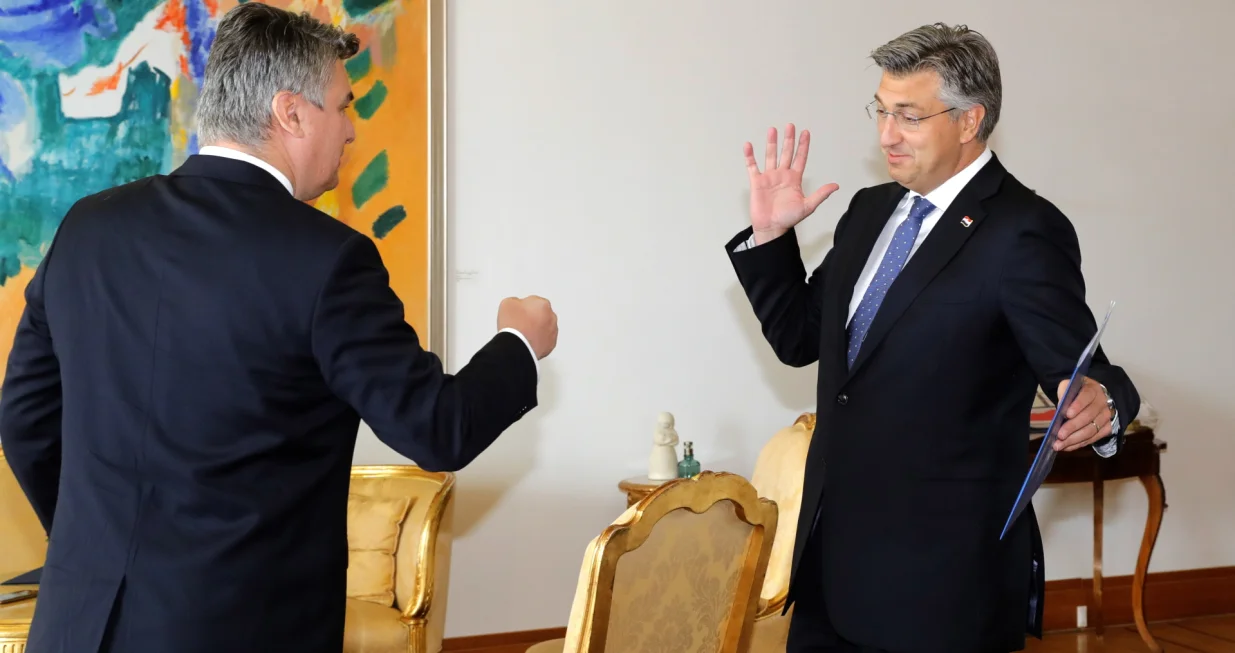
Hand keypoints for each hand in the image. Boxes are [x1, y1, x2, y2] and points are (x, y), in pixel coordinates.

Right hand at [498, 296, 557, 358]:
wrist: (516, 347)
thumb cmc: (514, 326)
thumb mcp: (508, 303)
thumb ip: (516, 301)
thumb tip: (517, 305)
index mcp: (542, 303)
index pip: (533, 301)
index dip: (523, 307)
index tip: (517, 313)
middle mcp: (551, 316)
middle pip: (541, 314)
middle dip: (533, 318)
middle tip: (520, 323)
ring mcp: (552, 331)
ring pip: (545, 327)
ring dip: (537, 329)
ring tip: (523, 334)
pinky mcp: (551, 344)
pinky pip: (545, 340)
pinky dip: (538, 340)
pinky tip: (528, 341)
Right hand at [743, 123, 839, 243]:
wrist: (772, 228)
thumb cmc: (788, 219)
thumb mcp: (808, 206)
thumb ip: (821, 194)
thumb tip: (835, 186)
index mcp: (794, 179)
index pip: (800, 158)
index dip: (803, 146)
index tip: (806, 133)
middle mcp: (782, 175)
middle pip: (786, 153)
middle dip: (789, 139)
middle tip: (790, 126)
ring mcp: (769, 177)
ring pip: (770, 156)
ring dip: (771, 143)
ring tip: (772, 130)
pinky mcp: (757, 182)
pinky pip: (752, 166)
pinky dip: (750, 156)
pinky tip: (748, 146)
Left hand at [1053, 377, 1111, 450]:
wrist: (1093, 398)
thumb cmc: (1077, 393)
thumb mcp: (1069, 386)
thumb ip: (1064, 392)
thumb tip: (1061, 408)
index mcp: (1093, 389)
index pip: (1086, 396)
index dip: (1077, 405)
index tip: (1067, 414)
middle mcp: (1103, 403)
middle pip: (1088, 416)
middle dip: (1072, 427)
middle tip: (1059, 435)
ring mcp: (1106, 417)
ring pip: (1091, 430)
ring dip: (1074, 439)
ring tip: (1059, 445)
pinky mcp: (1107, 429)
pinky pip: (1093, 439)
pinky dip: (1078, 444)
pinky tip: (1066, 447)